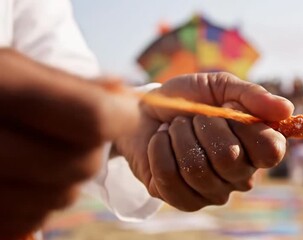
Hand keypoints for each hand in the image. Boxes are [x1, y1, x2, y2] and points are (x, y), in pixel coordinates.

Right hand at [0, 49, 139, 237]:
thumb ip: (71, 84)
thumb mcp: (13, 69)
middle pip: (81, 163)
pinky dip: (38, 202)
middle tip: (77, 132)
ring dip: (65, 178)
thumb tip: (121, 93)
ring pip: (61, 197)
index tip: (125, 111)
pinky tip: (19, 178)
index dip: (119, 116)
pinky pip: (31, 223)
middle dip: (92, 148)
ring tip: (39, 153)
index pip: (91, 117)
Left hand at [115, 72, 293, 210]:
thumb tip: (287, 109)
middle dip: (202, 126)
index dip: (247, 126)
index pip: (271, 150)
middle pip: (228, 157)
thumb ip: (251, 95)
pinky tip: (160, 142)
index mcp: (254, 147)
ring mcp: (212, 192)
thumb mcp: (219, 86)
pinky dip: (159, 150)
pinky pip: (170, 179)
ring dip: (178, 137)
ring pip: (196, 169)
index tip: (228, 106)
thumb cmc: (188, 99)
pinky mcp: (184, 200)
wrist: (146, 111)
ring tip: (174, 128)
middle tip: (192, 117)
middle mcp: (239, 175)